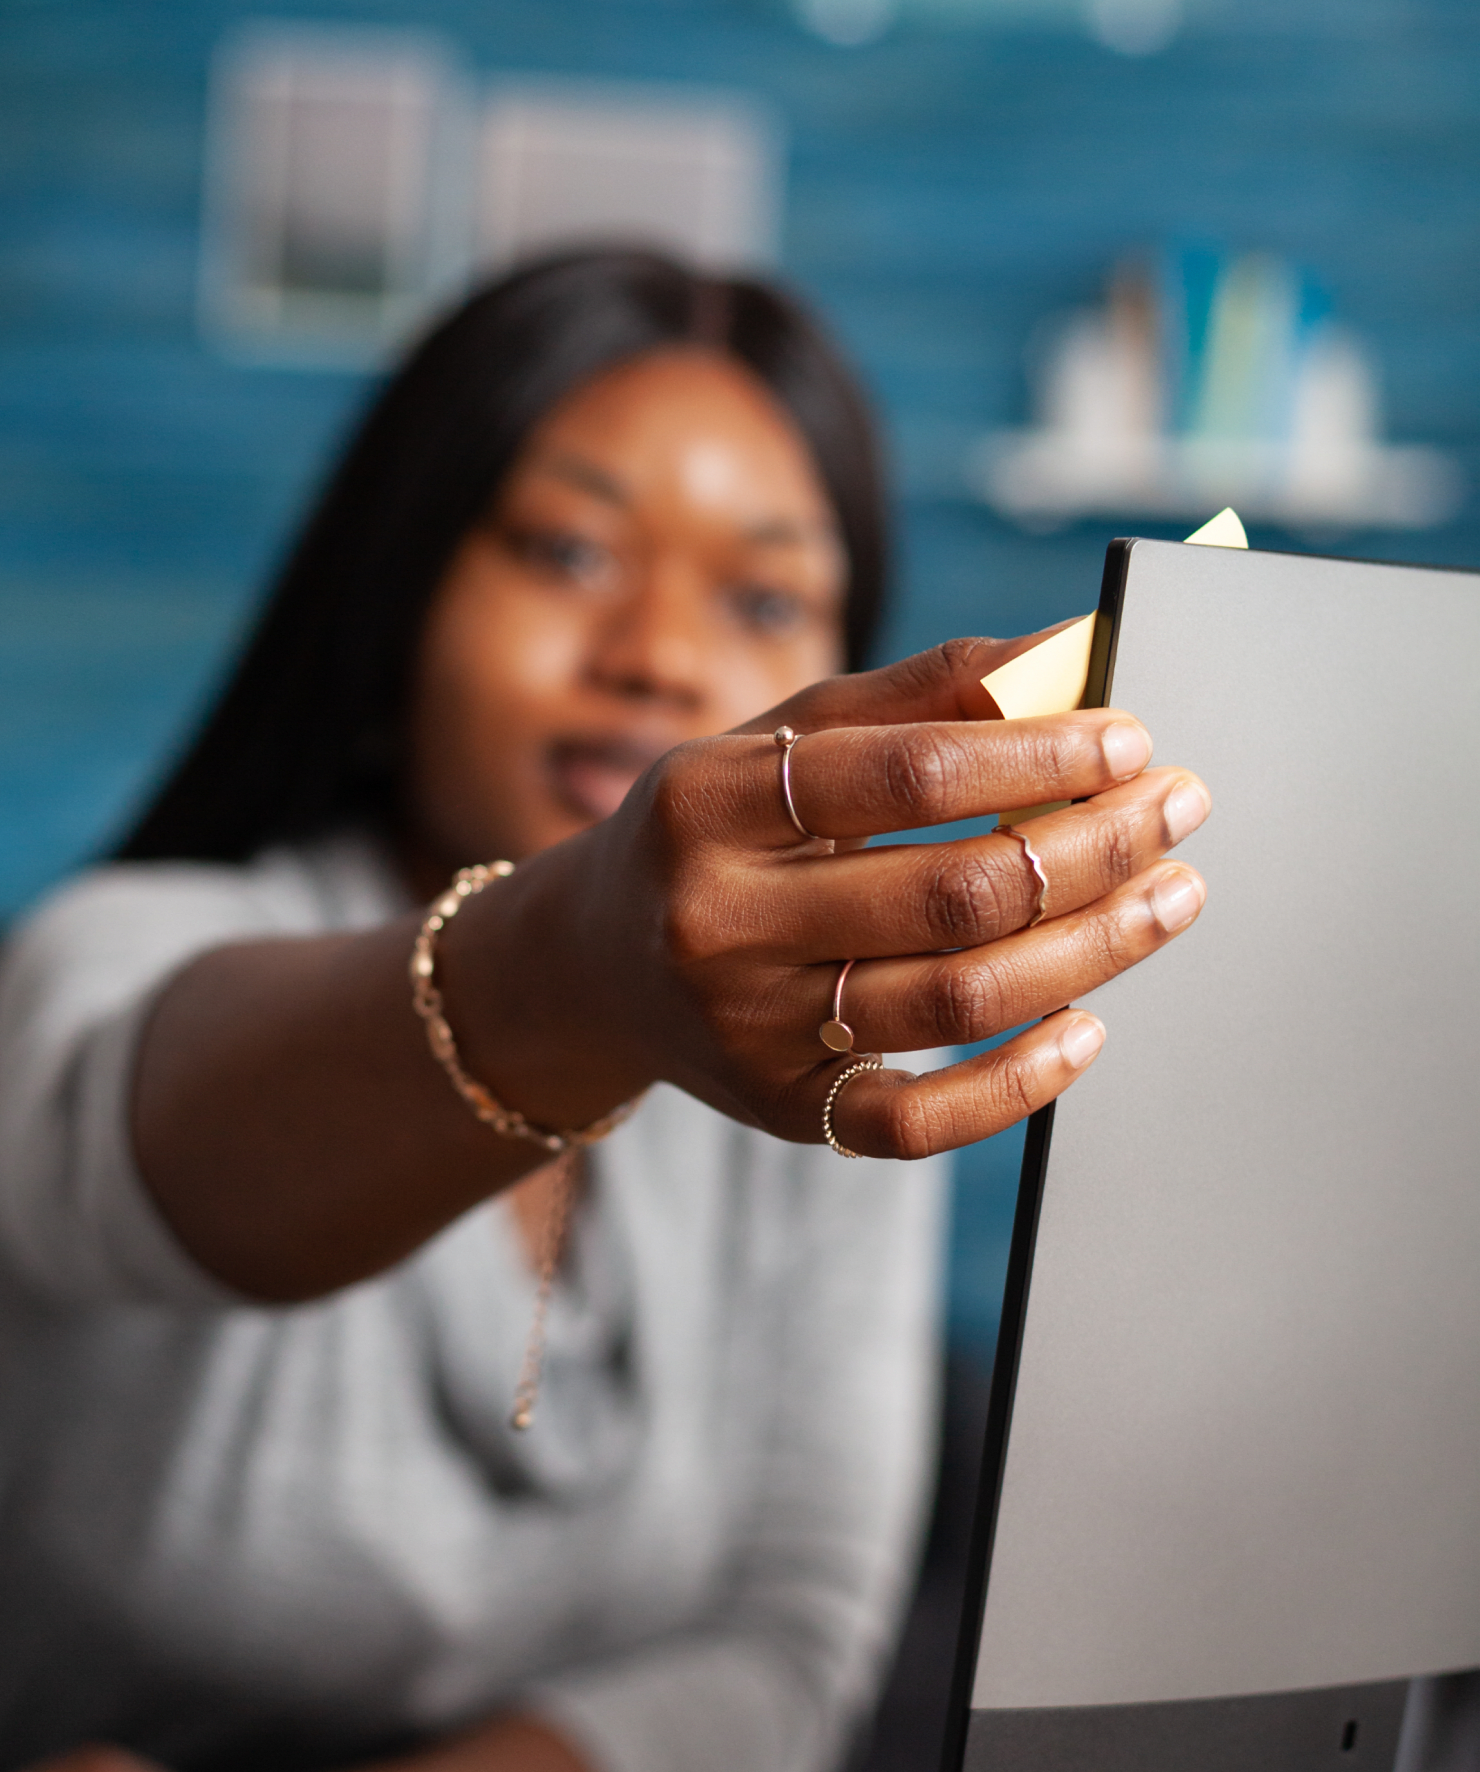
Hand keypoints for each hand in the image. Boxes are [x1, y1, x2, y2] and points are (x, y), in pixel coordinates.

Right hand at [455, 632, 1210, 1159]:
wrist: (593, 964)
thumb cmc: (718, 827)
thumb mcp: (783, 738)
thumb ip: (921, 692)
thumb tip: (1075, 649)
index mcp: (708, 800)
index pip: (907, 773)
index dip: (1038, 753)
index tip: (1131, 739)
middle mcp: (716, 921)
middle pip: (951, 893)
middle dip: (1093, 848)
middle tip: (1178, 813)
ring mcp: (744, 1029)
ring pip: (957, 1001)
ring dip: (1092, 951)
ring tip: (1169, 900)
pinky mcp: (779, 1111)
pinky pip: (918, 1121)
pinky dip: (1017, 1084)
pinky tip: (1089, 1031)